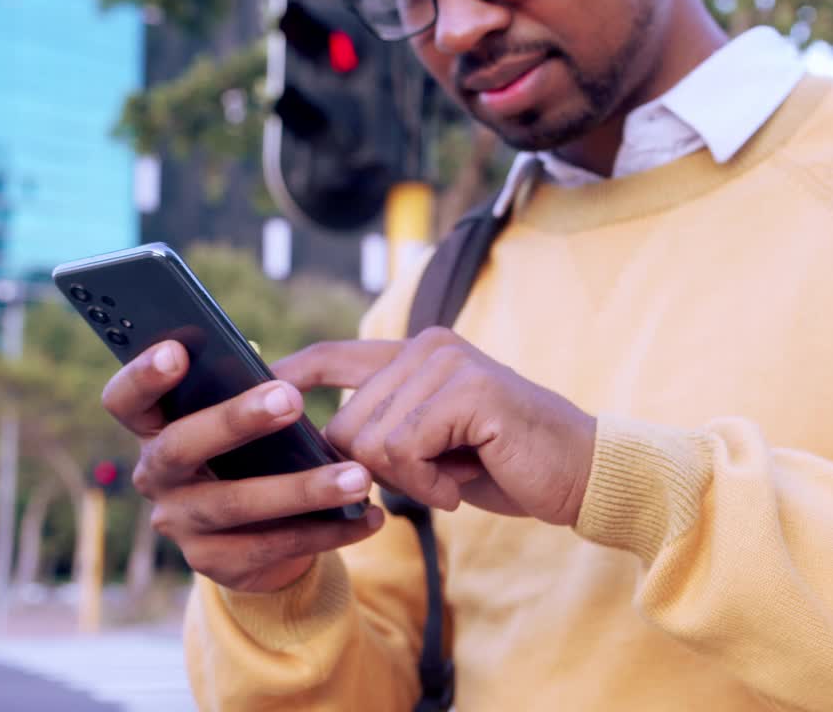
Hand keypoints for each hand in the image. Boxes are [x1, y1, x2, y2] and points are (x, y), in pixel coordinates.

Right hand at [101, 340, 384, 592]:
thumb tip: (279, 377)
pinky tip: (368, 516)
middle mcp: (157, 477)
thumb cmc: (250, 455)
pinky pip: (275, 547)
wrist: (253, 538)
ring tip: (356, 476)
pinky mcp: (217, 566)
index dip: (143, 376)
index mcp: (155, 429)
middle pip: (181, 446)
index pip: (126, 401)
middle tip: (291, 398)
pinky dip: (328, 532)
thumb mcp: (242, 422)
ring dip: (302, 489)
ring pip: (237, 504)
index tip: (178, 351)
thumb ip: (245, 394)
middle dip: (235, 420)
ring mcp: (182, 525)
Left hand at [274, 328, 596, 525]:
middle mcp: (428, 346)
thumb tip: (322, 443)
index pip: (333, 356)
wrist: (581, 474)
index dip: (288, 375)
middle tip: (429, 480)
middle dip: (374, 469)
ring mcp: (447, 363)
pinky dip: (428, 485)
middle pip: (345, 420)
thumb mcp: (432, 445)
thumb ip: (385, 430)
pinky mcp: (466, 391)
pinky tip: (460, 483)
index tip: (251, 390)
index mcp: (417, 353)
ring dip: (408, 480)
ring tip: (452, 479)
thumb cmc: (505, 464)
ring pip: (370, 439)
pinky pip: (404, 451)